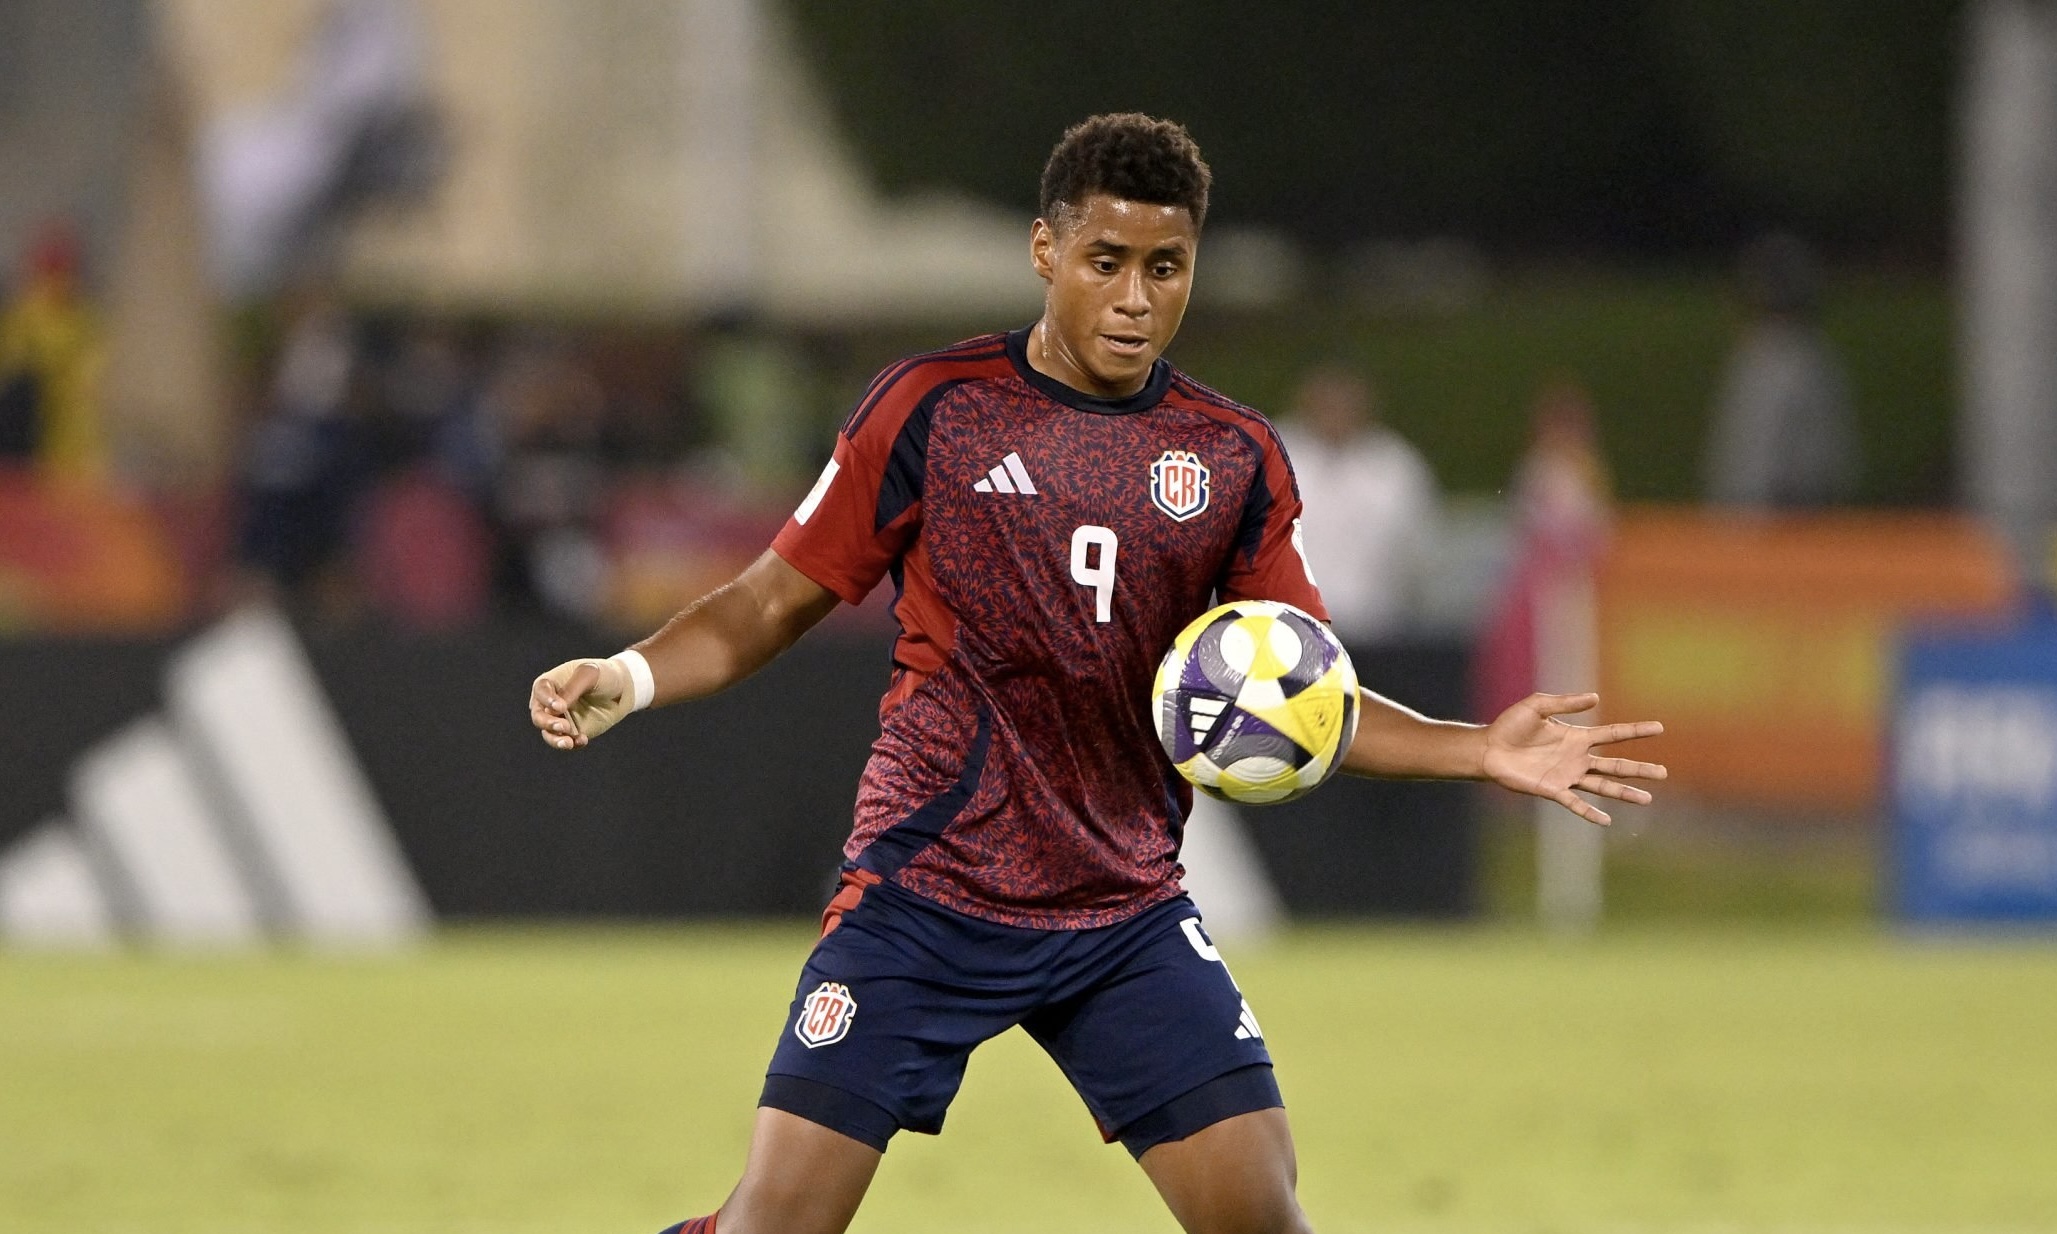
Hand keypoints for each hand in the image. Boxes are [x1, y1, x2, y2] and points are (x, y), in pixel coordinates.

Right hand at [529, 657, 632, 750]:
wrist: (622, 690)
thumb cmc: (603, 675)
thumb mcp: (590, 674)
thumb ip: (573, 688)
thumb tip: (558, 708)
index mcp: (550, 682)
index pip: (540, 691)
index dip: (547, 700)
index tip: (561, 707)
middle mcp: (549, 702)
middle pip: (538, 716)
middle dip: (548, 723)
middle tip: (564, 726)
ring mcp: (560, 719)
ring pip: (548, 733)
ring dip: (555, 740)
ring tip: (569, 742)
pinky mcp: (571, 732)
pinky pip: (565, 741)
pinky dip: (572, 743)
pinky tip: (583, 740)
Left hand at [1479, 692, 1665, 825]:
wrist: (1488, 748)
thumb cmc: (1510, 725)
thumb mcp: (1537, 705)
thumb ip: (1566, 702)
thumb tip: (1595, 698)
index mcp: (1577, 737)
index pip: (1613, 734)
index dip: (1635, 730)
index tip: (1660, 727)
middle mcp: (1576, 758)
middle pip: (1615, 765)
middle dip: (1639, 769)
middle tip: (1663, 773)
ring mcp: (1566, 776)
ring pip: (1602, 786)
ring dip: (1624, 792)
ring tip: (1646, 798)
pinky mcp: (1552, 790)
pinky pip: (1575, 803)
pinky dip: (1589, 812)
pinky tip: (1606, 820)